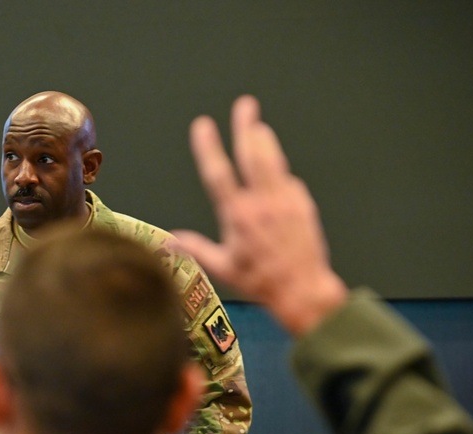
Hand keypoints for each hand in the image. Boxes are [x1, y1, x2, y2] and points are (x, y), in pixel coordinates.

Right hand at [173, 95, 347, 335]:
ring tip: (259, 126)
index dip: (208, 148)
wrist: (303, 289)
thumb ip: (196, 249)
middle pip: (252, 154)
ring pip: (273, 161)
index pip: (218, 173)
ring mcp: (285, 201)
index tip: (203, 126)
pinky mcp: (303, 204)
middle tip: (245, 105)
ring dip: (265, 140)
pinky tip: (277, 177)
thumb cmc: (261, 282)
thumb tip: (169, 242)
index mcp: (237, 216)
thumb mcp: (223, 268)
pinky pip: (289, 182)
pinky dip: (281, 176)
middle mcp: (261, 203)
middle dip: (246, 126)